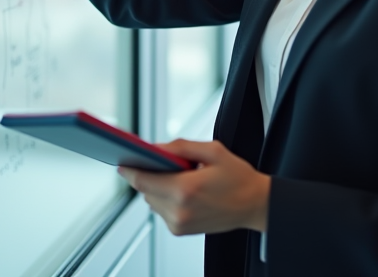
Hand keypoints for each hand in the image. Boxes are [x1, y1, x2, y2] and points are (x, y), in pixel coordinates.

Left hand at [118, 140, 270, 235]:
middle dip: (148, 175)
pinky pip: (161, 210)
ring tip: (180, 178)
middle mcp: (179, 211)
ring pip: (151, 201)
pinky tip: (184, 191)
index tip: (121, 163)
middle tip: (159, 163)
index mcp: (185, 190)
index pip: (143, 181)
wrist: (255, 205)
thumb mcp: (212, 151)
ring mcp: (179, 223)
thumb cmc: (238, 178)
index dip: (130, 171)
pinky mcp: (181, 230)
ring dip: (157, 187)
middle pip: (145, 191)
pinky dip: (166, 199)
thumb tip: (157, 147)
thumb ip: (180, 147)